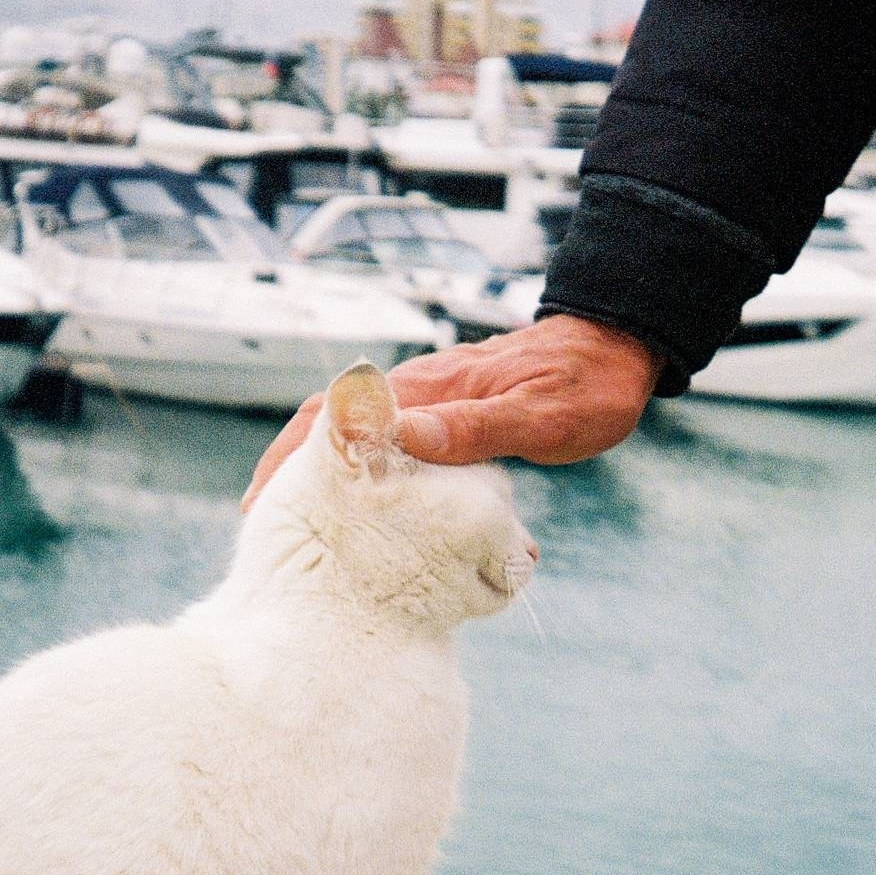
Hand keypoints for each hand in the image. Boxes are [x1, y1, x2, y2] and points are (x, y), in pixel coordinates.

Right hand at [244, 315, 660, 506]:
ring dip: (321, 476)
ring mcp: (430, 401)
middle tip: (260, 526)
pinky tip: (363, 511)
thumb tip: (405, 439)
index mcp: (429, 390)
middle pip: (329, 426)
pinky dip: (362, 475)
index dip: (294, 459)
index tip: (263, 502)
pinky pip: (388, 444)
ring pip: (355, 437)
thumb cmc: (586, 386)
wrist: (615, 348)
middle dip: (288, 471)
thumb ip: (476, 429)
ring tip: (299, 526)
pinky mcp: (447, 415)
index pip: (338, 419)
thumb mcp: (540, 415)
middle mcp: (418, 391)